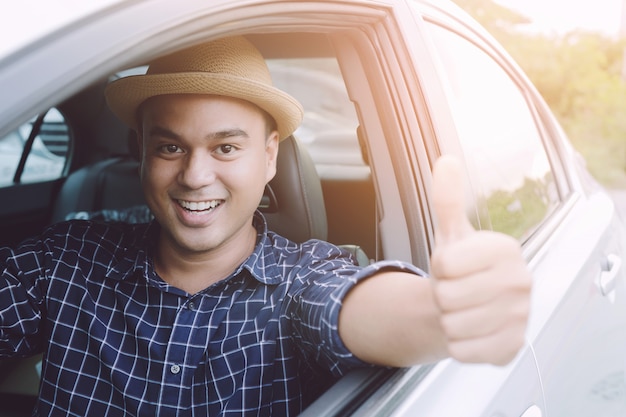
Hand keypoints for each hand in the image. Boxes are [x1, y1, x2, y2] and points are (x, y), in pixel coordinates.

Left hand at [430, 155, 531, 365]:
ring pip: (452, 325)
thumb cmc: (460, 268)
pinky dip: (456, 344)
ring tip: (462, 309)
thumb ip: (447, 199)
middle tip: (457, 290)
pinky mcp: (511, 348)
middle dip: (442, 296)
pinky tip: (469, 330)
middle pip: (446, 296)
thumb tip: (446, 161)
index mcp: (505, 249)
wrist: (469, 305)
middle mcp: (521, 282)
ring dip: (448, 320)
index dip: (438, 267)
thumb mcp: (451, 233)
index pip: (443, 265)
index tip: (452, 266)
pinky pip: (462, 351)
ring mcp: (520, 318)